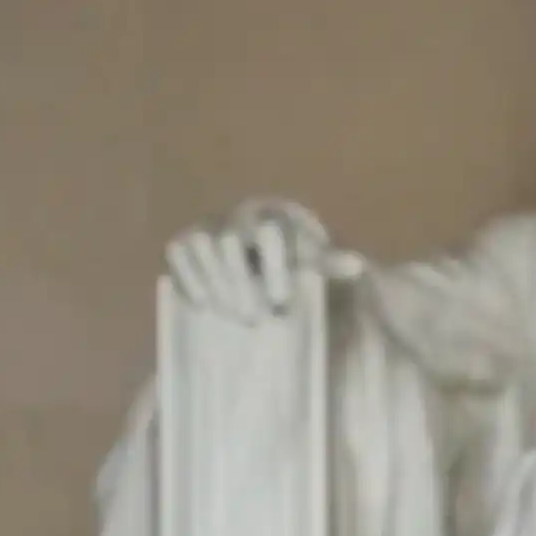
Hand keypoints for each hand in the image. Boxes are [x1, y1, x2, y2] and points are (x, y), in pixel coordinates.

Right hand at [166, 198, 361, 321]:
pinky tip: (204, 306)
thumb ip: (328, 264)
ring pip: (202, 245)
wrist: (253, 263)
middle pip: (230, 242)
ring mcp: (206, 227)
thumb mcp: (309, 265)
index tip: (282, 301)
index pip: (269, 233)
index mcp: (268, 217)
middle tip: (255, 318)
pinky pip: (177, 252)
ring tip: (235, 315)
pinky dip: (189, 277)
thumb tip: (357, 265)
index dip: (274, 267)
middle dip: (241, 282)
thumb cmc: (286, 266)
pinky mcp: (182, 244)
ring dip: (217, 283)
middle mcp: (234, 216)